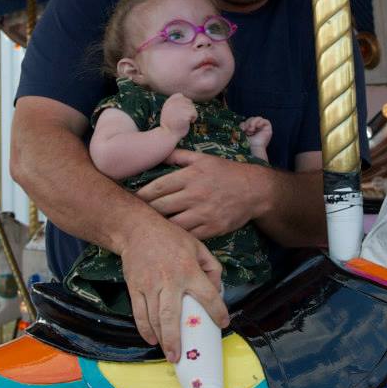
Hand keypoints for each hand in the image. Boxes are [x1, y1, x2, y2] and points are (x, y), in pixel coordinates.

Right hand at [119, 219, 227, 361]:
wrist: (137, 230)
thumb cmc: (170, 238)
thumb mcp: (198, 246)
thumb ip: (211, 266)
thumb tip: (217, 287)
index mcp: (188, 270)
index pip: (207, 295)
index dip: (217, 312)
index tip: (223, 323)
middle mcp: (169, 280)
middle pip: (171, 317)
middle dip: (176, 340)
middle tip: (180, 357)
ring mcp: (149, 285)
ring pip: (154, 319)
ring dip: (161, 339)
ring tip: (169, 353)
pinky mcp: (135, 287)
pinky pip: (139, 313)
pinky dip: (144, 329)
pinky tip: (151, 339)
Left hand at [137, 149, 267, 239]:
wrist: (255, 190)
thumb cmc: (226, 172)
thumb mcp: (203, 158)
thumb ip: (178, 156)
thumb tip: (157, 152)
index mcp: (191, 175)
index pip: (158, 187)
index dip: (141, 194)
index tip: (132, 198)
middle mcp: (195, 194)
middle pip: (161, 206)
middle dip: (146, 210)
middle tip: (136, 213)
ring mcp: (204, 213)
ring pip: (172, 223)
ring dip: (160, 224)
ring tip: (150, 225)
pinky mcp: (212, 228)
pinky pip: (188, 235)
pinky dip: (177, 235)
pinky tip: (170, 233)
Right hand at [160, 93, 196, 139]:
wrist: (167, 135)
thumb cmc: (170, 124)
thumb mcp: (169, 110)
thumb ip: (175, 104)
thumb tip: (189, 101)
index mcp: (169, 101)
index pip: (180, 96)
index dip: (183, 104)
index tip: (180, 112)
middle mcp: (173, 103)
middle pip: (188, 101)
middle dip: (188, 109)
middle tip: (182, 118)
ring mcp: (179, 108)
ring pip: (192, 107)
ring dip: (191, 114)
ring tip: (184, 121)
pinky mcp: (185, 114)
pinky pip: (194, 113)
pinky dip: (194, 118)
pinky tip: (188, 123)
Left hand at [240, 116, 271, 153]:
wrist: (253, 148)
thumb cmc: (248, 143)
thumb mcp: (242, 132)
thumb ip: (242, 126)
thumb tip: (243, 124)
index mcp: (251, 129)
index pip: (248, 121)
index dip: (245, 123)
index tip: (243, 129)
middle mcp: (257, 128)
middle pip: (252, 119)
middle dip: (248, 123)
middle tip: (247, 130)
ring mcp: (263, 128)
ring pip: (258, 118)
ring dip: (253, 122)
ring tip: (251, 129)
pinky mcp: (268, 128)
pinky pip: (265, 121)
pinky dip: (260, 122)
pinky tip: (257, 126)